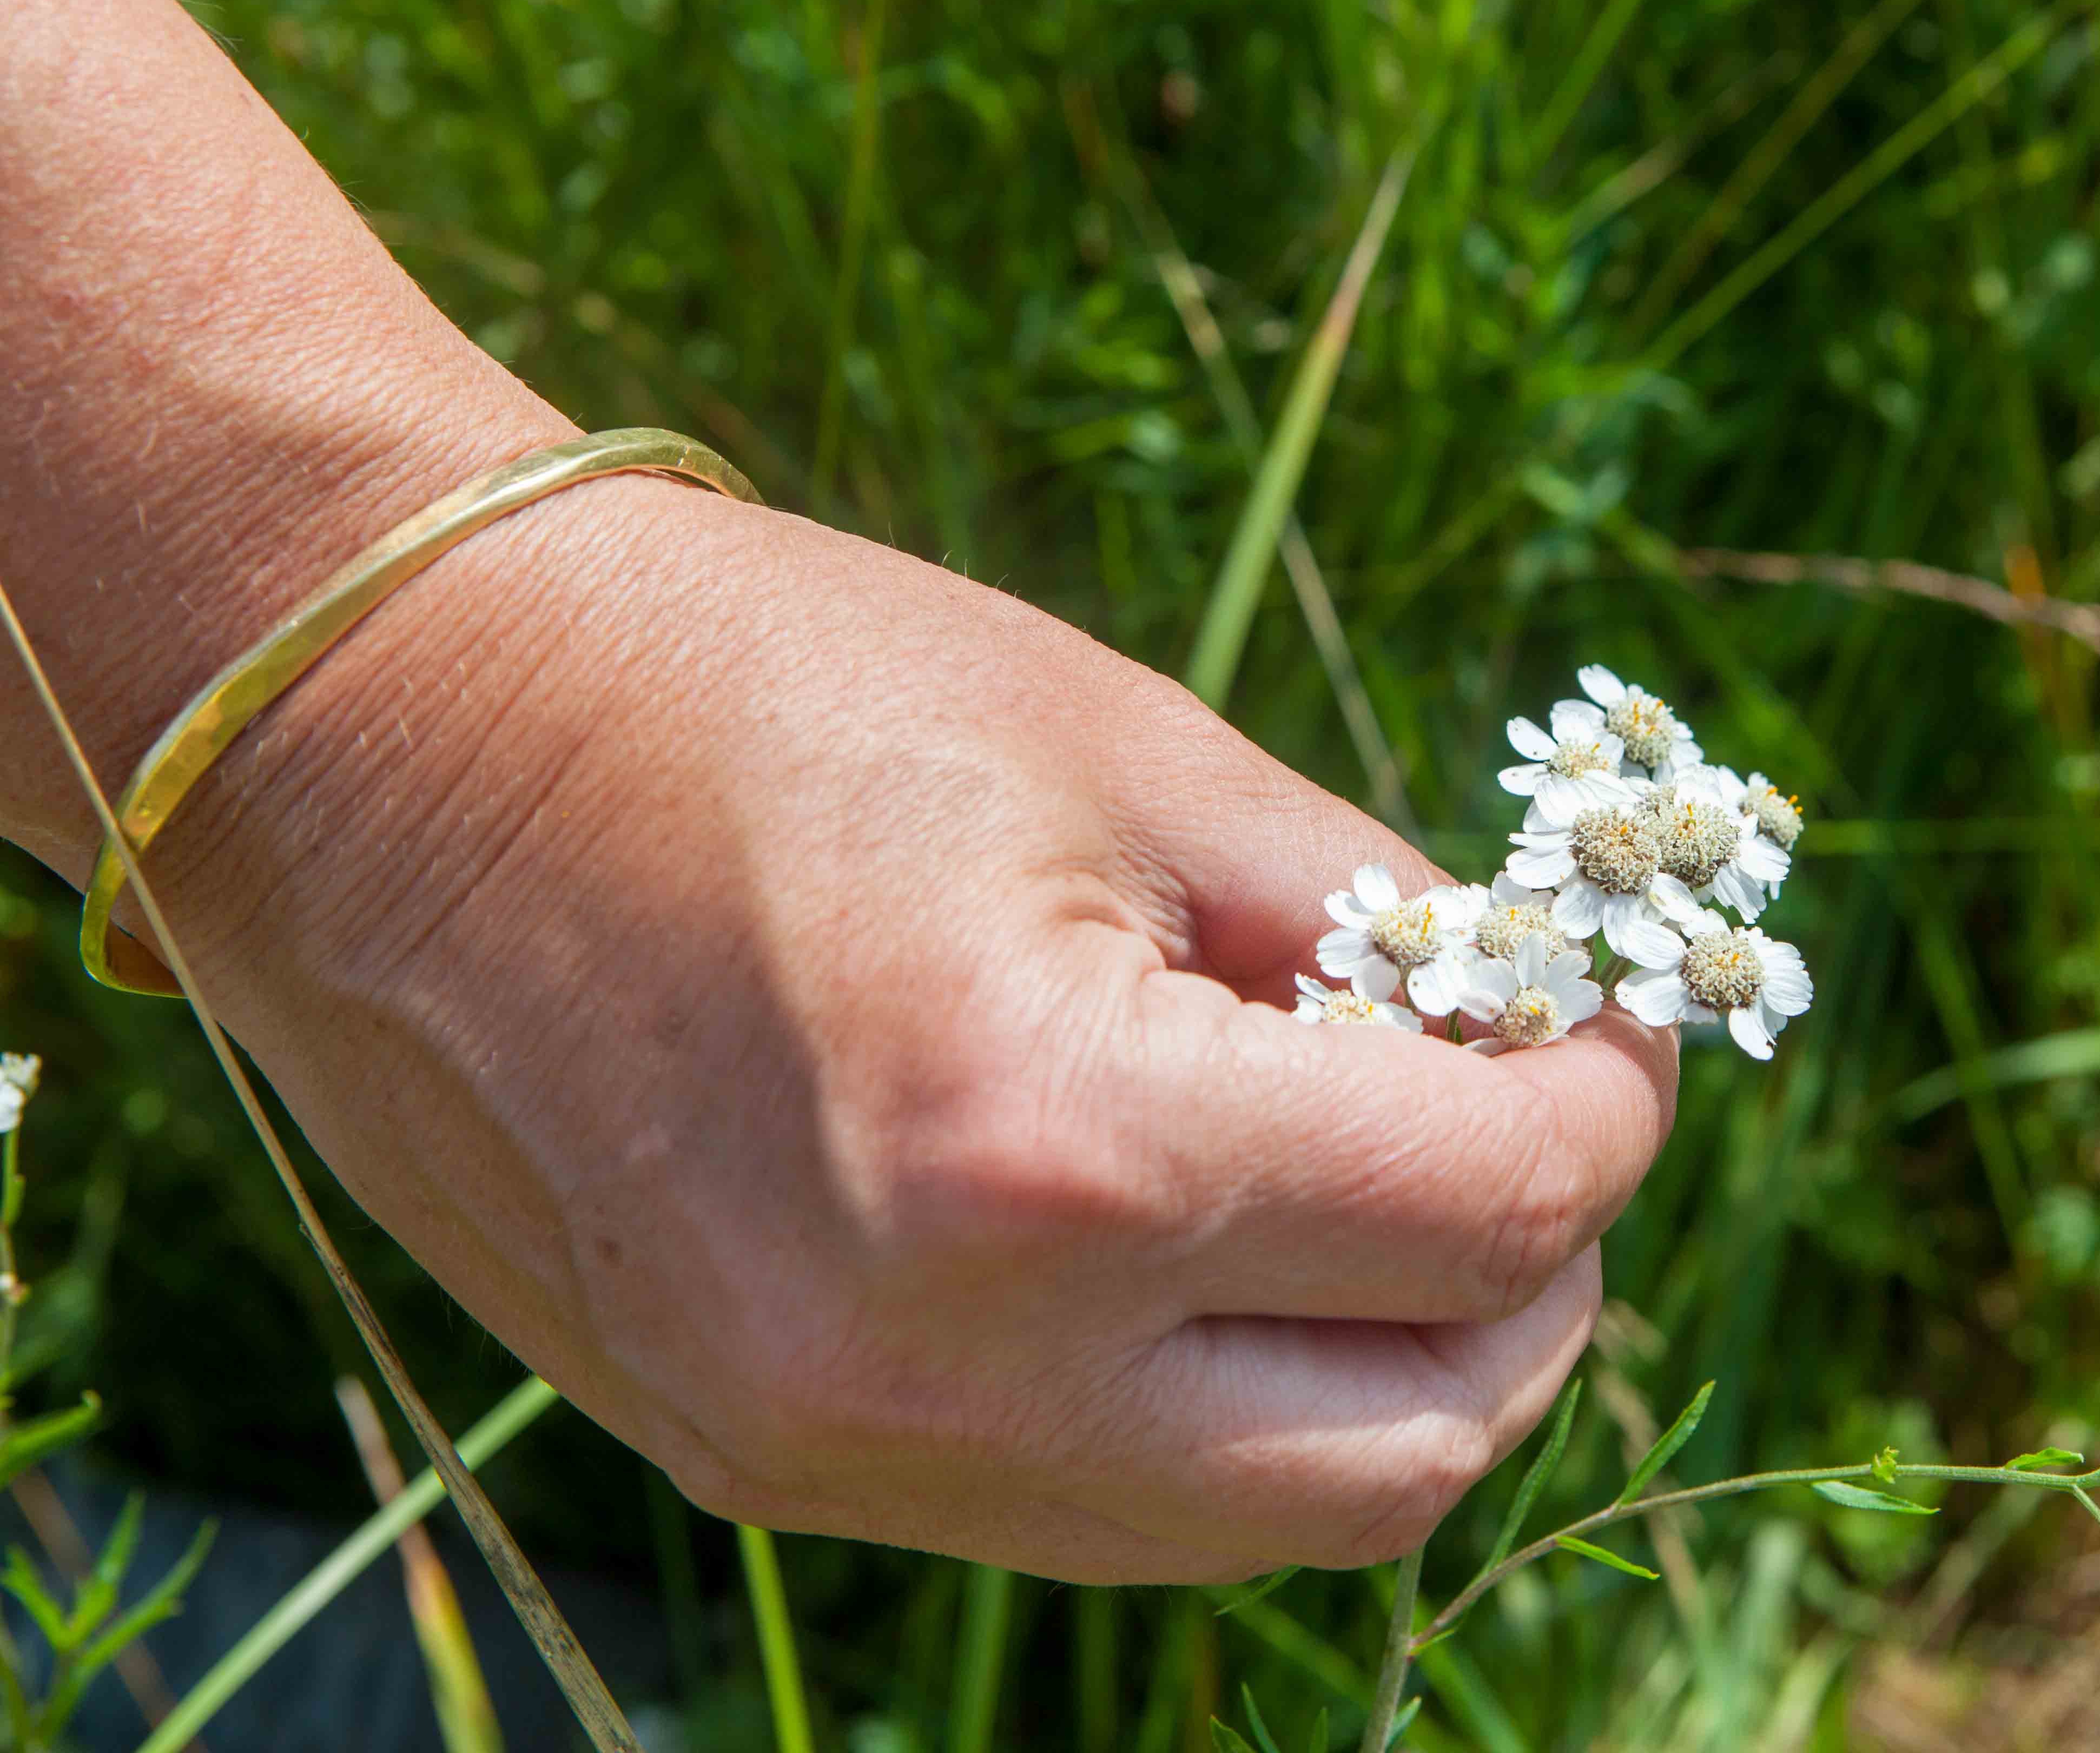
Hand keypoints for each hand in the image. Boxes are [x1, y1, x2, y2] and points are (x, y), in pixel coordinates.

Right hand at [125, 477, 1678, 1581]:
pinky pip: (1092, 1504)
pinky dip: (1210, 1400)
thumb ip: (1365, 932)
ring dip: (1379, 1366)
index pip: (1487, 1219)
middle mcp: (945, 1369)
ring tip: (1376, 1181)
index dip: (1605, 1103)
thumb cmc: (761, 687)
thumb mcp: (1128, 754)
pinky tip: (1206, 1241)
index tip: (1605, 1020)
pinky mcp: (767, 1461)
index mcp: (1049, 1150)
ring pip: (1260, 1520)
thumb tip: (1522, 1033)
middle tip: (1526, 1121)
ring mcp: (836, 1450)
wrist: (385, 743)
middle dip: (1529, 1288)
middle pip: (1409, 1452)